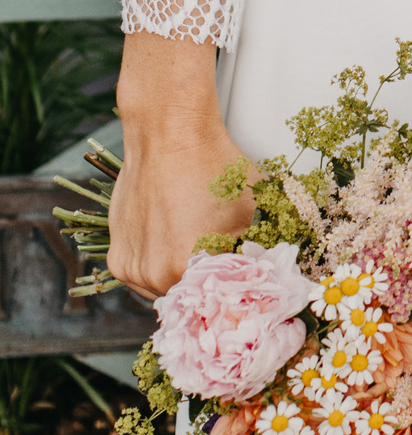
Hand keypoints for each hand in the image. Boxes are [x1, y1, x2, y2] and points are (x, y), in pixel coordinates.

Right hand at [108, 34, 253, 298]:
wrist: (168, 134)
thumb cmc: (214, 167)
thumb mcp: (253, 211)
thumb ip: (260, 250)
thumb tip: (271, 276)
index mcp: (188, 269)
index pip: (221, 300)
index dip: (237, 292)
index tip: (247, 284)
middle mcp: (154, 278)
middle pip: (193, 300)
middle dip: (211, 287)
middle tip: (227, 268)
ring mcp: (131, 270)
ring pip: (167, 292)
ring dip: (184, 280)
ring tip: (200, 251)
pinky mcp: (117, 258)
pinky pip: (145, 279)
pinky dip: (162, 268)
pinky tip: (177, 243)